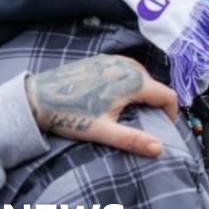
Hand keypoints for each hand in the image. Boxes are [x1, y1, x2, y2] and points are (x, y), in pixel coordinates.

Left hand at [25, 54, 176, 157]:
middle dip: (155, 103)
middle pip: (155, 85)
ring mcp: (113, 60)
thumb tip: (159, 149)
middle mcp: (127, 65)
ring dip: (142, 92)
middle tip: (146, 122)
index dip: (171, 113)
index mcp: (134, 82)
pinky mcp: (101, 59)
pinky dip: (128, 82)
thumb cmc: (70, 115)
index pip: (168, 95)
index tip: (165, 127)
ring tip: (131, 110)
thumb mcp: (103, 131)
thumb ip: (133, 140)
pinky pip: (126, 69)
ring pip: (141, 75)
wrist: (37, 97)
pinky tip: (114, 96)